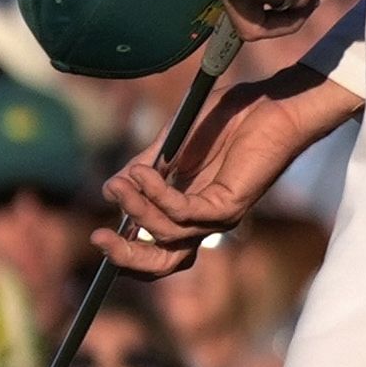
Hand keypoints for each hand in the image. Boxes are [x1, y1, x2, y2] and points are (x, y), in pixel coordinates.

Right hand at [98, 73, 355, 274]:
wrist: (267, 102)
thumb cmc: (226, 119)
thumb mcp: (171, 144)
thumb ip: (145, 168)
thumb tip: (111, 190)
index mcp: (189, 210)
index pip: (157, 250)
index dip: (127, 252)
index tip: (98, 236)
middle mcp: (204, 221)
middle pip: (163, 264)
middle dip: (126, 257)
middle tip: (98, 238)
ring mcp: (218, 216)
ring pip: (167, 234)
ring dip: (138, 208)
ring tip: (124, 180)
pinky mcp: (229, 205)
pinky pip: (183, 211)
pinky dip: (158, 194)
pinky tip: (144, 173)